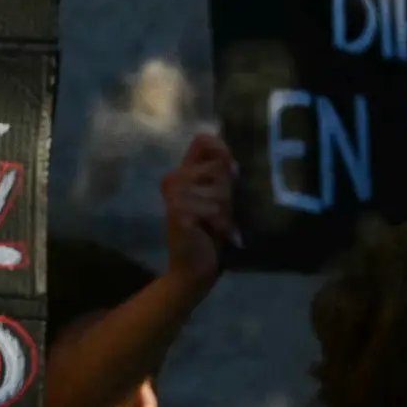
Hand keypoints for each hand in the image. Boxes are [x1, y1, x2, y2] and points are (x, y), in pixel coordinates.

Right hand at [160, 129, 236, 283]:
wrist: (194, 266)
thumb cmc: (209, 230)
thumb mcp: (218, 196)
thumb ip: (220, 174)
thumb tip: (233, 162)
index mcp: (183, 172)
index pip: (203, 141)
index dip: (222, 151)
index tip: (232, 173)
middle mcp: (173, 179)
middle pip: (218, 167)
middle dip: (227, 192)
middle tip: (218, 212)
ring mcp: (173, 195)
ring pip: (219, 190)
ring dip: (225, 211)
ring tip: (216, 224)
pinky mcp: (178, 212)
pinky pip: (213, 208)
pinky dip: (220, 223)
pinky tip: (212, 232)